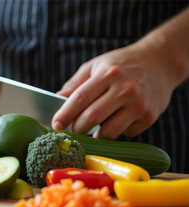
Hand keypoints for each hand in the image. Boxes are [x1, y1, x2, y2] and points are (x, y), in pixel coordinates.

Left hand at [52, 44, 177, 138]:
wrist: (160, 62)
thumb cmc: (122, 64)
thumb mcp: (96, 66)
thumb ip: (75, 84)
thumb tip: (56, 100)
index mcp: (108, 74)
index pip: (80, 99)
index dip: (65, 114)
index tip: (55, 125)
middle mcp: (125, 89)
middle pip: (92, 117)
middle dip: (76, 128)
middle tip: (71, 130)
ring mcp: (139, 104)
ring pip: (108, 132)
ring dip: (94, 135)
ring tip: (90, 130)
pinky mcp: (149, 117)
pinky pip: (125, 133)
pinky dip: (116, 131)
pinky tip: (116, 120)